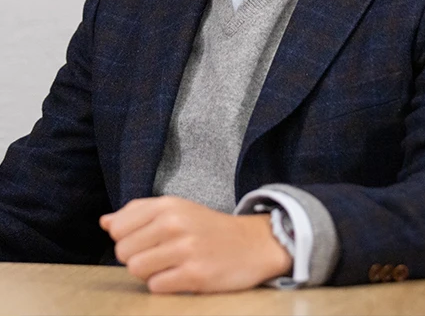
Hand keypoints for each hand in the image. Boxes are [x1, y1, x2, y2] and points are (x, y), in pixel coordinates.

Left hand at [99, 196, 291, 292]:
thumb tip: (104, 222)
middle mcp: (174, 223)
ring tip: (169, 266)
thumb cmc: (207, 227)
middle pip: (123, 251)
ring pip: (136, 269)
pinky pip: (156, 286)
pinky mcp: (194, 274)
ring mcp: (185, 249)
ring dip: (149, 273)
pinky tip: (180, 276)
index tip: (144, 239)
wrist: (252, 244)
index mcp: (167, 205)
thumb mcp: (176, 209)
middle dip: (137, 257)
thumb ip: (139, 213)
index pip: (118, 226)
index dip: (125, 238)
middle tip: (160, 255)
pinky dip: (164, 285)